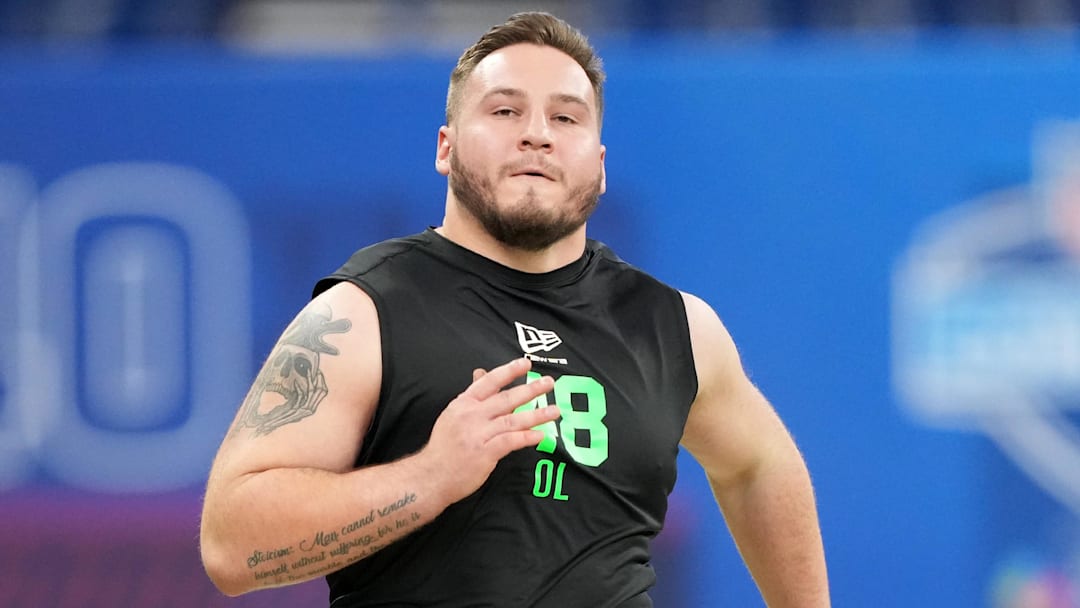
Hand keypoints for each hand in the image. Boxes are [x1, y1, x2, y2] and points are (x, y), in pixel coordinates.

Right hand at [420, 358, 558, 503]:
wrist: (431, 475)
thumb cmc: (444, 446)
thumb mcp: (454, 414)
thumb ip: (473, 397)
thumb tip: (481, 373)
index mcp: (463, 404)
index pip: (489, 381)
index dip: (509, 371)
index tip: (526, 364)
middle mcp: (471, 416)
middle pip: (506, 398)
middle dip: (530, 389)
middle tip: (548, 382)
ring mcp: (478, 435)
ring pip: (513, 420)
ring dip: (536, 414)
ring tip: (554, 410)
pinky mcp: (485, 453)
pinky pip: (511, 441)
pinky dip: (527, 437)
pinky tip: (541, 435)